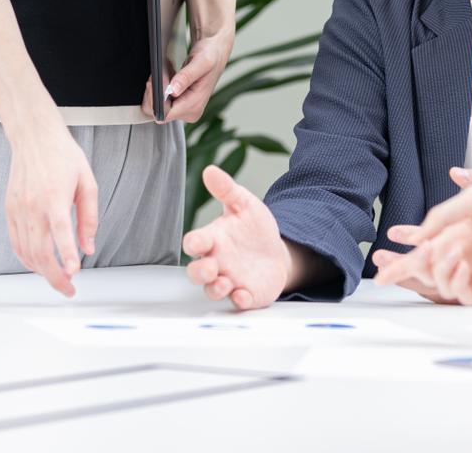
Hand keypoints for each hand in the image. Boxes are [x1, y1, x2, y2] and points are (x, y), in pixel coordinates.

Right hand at [6, 122, 98, 296]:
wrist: (33, 137)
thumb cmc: (62, 156)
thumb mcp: (87, 182)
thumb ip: (88, 217)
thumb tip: (88, 247)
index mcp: (54, 196)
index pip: (60, 231)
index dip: (66, 254)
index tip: (74, 273)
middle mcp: (33, 205)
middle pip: (40, 251)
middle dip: (54, 276)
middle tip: (68, 288)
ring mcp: (18, 209)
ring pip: (26, 252)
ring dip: (41, 271)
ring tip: (57, 279)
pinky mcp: (9, 210)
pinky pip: (16, 243)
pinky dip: (26, 259)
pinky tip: (38, 265)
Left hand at [143, 26, 232, 123]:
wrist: (214, 53)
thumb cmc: (211, 56)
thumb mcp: (202, 62)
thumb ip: (187, 76)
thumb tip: (173, 90)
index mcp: (195, 106)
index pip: (165, 113)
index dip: (156, 99)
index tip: (155, 82)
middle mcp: (190, 112)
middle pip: (158, 112)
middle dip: (153, 93)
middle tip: (158, 75)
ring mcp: (185, 110)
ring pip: (157, 107)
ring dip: (156, 90)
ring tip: (165, 74)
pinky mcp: (180, 104)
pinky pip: (160, 102)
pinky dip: (158, 89)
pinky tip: (166, 78)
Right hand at [181, 164, 289, 309]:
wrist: (278, 252)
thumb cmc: (254, 229)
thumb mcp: (244, 204)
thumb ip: (226, 189)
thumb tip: (211, 170)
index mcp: (213, 240)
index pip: (193, 243)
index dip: (193, 244)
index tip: (199, 242)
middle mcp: (217, 262)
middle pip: (197, 272)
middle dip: (200, 272)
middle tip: (211, 268)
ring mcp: (230, 280)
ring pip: (212, 290)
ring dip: (216, 289)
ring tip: (225, 283)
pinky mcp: (246, 295)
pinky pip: (238, 302)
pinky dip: (239, 300)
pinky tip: (244, 295)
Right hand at [375, 174, 471, 304]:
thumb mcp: (466, 203)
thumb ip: (438, 220)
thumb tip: (416, 240)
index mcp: (457, 235)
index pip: (423, 252)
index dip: (401, 256)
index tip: (379, 259)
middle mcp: (465, 256)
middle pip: (426, 273)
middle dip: (404, 270)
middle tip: (386, 265)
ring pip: (442, 285)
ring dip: (436, 269)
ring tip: (446, 248)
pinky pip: (465, 295)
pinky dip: (456, 282)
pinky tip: (460, 264)